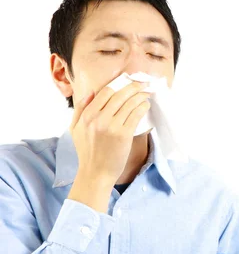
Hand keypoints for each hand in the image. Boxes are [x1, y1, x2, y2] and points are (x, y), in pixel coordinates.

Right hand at [67, 81, 150, 211]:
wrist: (96, 173)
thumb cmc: (87, 151)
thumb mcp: (75, 128)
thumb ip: (81, 108)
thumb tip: (91, 91)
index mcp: (86, 115)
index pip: (105, 92)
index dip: (119, 84)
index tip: (128, 80)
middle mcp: (98, 118)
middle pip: (119, 95)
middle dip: (133, 86)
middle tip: (143, 83)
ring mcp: (111, 126)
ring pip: (129, 103)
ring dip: (140, 95)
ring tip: (146, 93)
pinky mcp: (123, 135)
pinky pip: (136, 115)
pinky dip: (142, 107)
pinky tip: (146, 104)